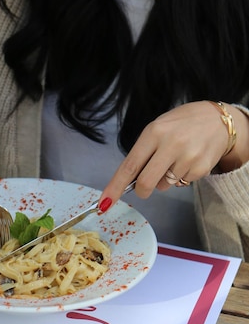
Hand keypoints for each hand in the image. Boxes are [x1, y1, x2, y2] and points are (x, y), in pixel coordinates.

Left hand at [98, 100, 248, 210]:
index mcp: (154, 132)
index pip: (129, 166)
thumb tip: (128, 182)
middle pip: (146, 183)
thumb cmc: (181, 125)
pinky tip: (189, 161)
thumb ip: (143, 153)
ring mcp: (187, 157)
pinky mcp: (201, 168)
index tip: (104, 202)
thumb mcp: (158, 129)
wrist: (219, 120)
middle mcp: (170, 144)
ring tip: (176, 159)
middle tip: (145, 186)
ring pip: (164, 185)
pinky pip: (181, 184)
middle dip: (142, 190)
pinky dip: (181, 178)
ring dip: (165, 179)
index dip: (115, 187)